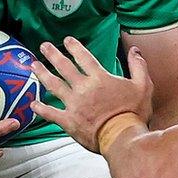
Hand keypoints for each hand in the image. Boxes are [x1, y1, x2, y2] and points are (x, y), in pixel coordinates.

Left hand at [30, 37, 152, 152]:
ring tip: (33, 65)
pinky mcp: (68, 121)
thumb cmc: (134, 112)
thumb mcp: (143, 86)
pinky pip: (51, 113)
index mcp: (100, 78)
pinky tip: (33, 104)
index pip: (84, 57)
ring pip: (53, 85)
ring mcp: (73, 104)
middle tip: (44, 46)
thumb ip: (138, 66)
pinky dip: (41, 108)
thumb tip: (134, 51)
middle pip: (64, 67)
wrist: (122, 137)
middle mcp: (83, 88)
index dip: (74, 47)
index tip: (67, 40)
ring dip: (42, 74)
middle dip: (52, 54)